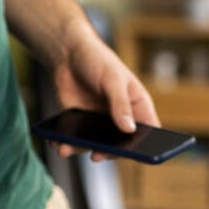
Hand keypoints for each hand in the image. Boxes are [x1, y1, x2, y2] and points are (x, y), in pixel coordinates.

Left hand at [52, 31, 158, 160]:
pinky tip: (59, 144)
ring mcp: (102, 125)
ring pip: (97, 146)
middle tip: (97, 154)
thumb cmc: (98, 60)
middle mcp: (122, 120)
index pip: (149, 133)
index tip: (136, 154)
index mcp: (138, 108)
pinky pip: (78, 140)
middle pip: (122, 145)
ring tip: (66, 149)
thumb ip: (121, 104)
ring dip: (82, 150)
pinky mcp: (83, 126)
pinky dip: (68, 144)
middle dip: (109, 152)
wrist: (68, 54)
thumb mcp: (113, 79)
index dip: (147, 146)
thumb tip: (129, 129)